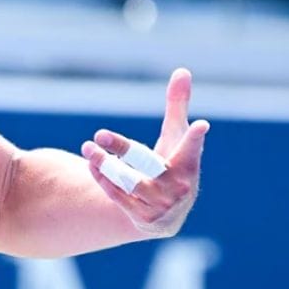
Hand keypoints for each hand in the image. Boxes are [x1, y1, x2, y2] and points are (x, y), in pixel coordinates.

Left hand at [80, 68, 209, 236]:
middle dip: (123, 148)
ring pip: (129, 182)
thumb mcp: (175, 136)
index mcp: (188, 164)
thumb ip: (178, 105)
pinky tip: (91, 163)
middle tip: (99, 133)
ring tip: (87, 147)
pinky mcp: (143, 218)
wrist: (165, 214)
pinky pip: (119, 196)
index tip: (201, 125)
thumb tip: (182, 70)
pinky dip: (103, 178)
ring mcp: (161, 205)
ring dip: (104, 165)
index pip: (192, 148)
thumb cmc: (172, 163)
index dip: (195, 138)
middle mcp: (178, 187)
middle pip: (148, 164)